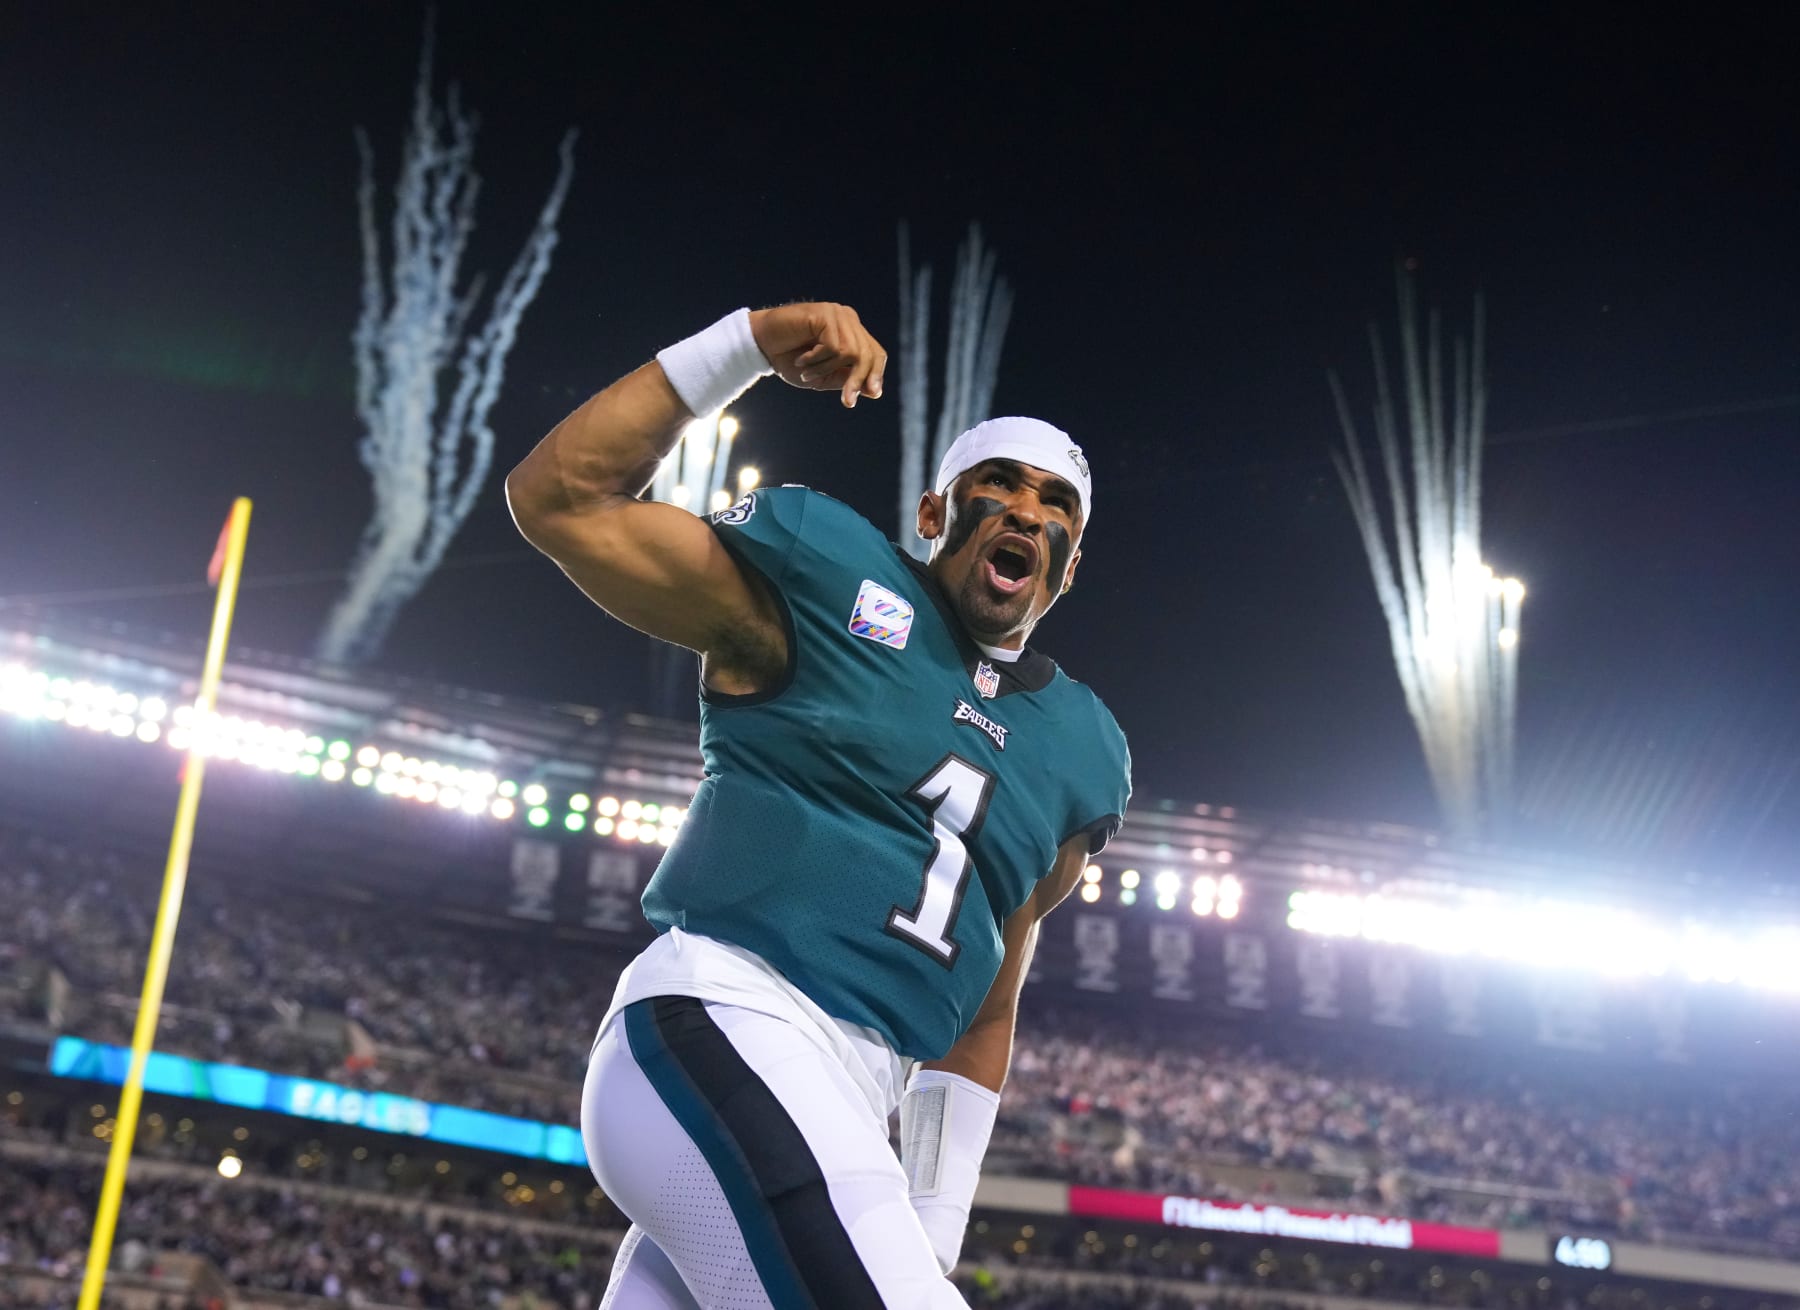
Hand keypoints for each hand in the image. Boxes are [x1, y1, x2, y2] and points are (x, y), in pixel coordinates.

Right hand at [750, 302, 886, 408]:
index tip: (874, 394)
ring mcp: (837, 314)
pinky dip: (817, 360)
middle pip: (868, 354)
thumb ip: (845, 380)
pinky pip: (834, 347)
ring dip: (826, 369)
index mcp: (852, 332)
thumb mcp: (822, 376)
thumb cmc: (790, 360)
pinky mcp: (825, 314)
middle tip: (846, 402)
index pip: (875, 353)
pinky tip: (801, 359)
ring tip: (805, 372)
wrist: (761, 345)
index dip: (876, 374)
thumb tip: (873, 391)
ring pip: (851, 352)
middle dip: (857, 380)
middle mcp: (848, 320)